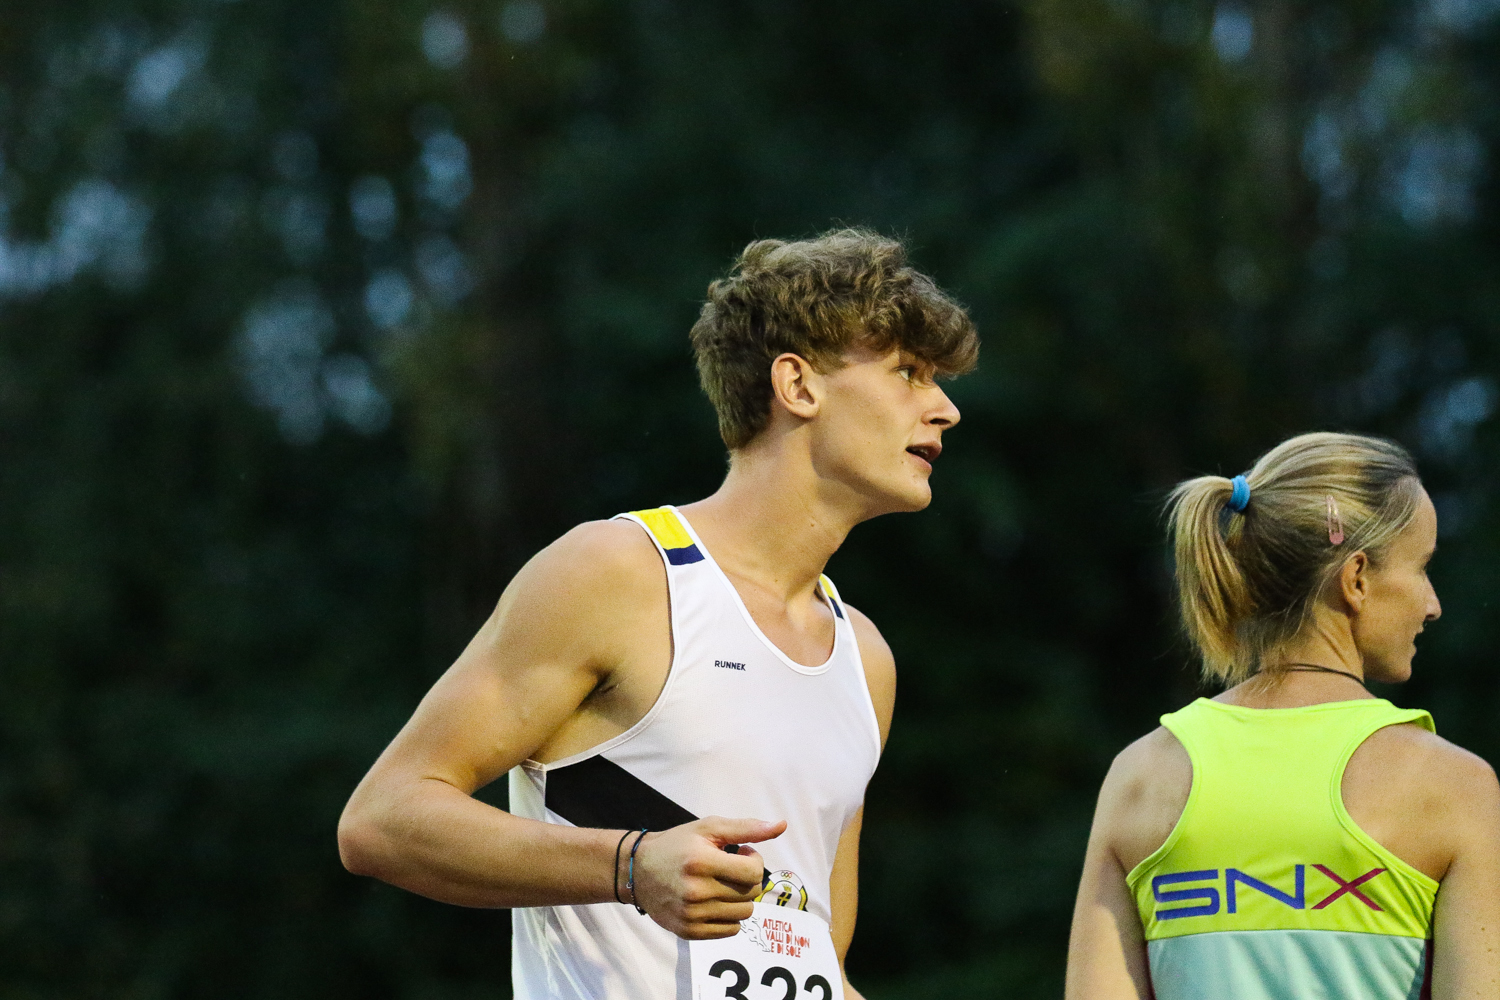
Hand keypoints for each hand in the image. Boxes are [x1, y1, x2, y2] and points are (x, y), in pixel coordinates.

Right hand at [628, 816, 785, 939]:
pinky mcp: (689, 932)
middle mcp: (696, 892)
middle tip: (730, 868)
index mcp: (701, 862)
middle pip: (751, 894)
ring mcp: (691, 915)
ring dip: (740, 898)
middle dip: (748, 879)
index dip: (755, 861)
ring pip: (744, 914)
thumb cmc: (677, 845)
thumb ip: (746, 828)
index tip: (742, 853)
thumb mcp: (709, 828)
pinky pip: (730, 931)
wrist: (637, 870)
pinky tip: (715, 901)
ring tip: (722, 885)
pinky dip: (729, 916)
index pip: (754, 872)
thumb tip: (781, 826)